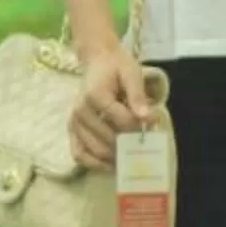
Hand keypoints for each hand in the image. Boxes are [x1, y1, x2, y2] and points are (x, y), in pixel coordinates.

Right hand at [69, 42, 153, 169]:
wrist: (97, 61)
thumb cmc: (116, 66)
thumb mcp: (131, 73)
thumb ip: (138, 96)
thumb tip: (148, 118)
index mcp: (95, 96)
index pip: (121, 120)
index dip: (139, 128)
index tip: (153, 126)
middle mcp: (80, 111)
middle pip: (108, 139)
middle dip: (129, 145)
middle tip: (145, 146)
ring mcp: (74, 123)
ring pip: (95, 150)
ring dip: (115, 158)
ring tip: (132, 158)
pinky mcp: (72, 130)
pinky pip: (79, 154)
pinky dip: (95, 163)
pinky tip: (111, 165)